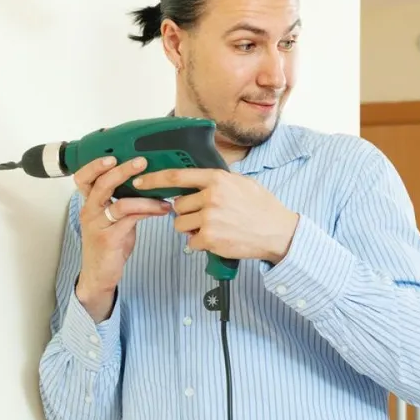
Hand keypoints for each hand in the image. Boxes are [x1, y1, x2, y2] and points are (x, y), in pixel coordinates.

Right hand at [73, 156, 171, 321]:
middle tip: (142, 162)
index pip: (83, 178)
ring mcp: (98, 225)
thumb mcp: (113, 219)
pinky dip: (148, 213)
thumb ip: (123, 202)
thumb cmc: (109, 244)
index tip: (111, 156)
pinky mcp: (109, 239)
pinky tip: (162, 211)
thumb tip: (145, 185)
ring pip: (120, 204)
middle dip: (122, 170)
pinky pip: (130, 220)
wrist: (99, 274)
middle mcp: (90, 212)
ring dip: (145, 199)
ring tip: (164, 198)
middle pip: (101, 184)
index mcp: (89, 204)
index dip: (94, 165)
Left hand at [131, 168, 298, 263]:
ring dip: (191, 229)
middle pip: (178, 205)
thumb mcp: (241, 183)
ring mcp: (210, 218)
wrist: (278, 232)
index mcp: (217, 179)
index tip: (140, 181)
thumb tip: (197, 179)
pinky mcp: (210, 238)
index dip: (154, 179)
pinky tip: (217, 240)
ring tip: (213, 228)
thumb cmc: (262, 208)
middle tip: (205, 216)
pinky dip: (200, 243)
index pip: (176, 176)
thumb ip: (217, 181)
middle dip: (186, 212)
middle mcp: (211, 197)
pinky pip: (191, 242)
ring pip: (181, 224)